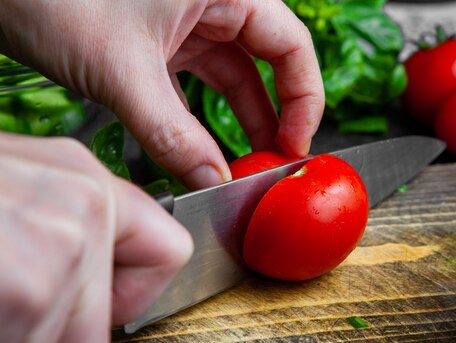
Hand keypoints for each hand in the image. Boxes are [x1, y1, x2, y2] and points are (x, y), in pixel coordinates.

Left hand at [0, 0, 324, 188]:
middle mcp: (213, 2)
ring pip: (233, 78)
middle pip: (268, 65)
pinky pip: (196, 86)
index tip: (295, 147)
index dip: (303, 101)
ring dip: (240, 124)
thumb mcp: (123, 72)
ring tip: (247, 167)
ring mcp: (186, 22)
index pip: (290, 46)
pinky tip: (205, 153)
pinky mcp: (160, 42)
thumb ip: (174, 135)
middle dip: (274, 118)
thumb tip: (213, 182)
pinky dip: (202, 121)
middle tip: (274, 165)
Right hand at [0, 133, 192, 342]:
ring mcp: (64, 242)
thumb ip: (64, 222)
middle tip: (13, 322)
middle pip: (115, 322)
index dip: (128, 299)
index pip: (168, 252)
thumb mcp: (10, 189)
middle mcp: (85, 202)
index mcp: (82, 178)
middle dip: (59, 342)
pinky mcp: (31, 287)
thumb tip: (96, 269)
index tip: (99, 313)